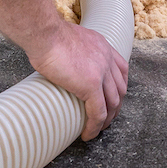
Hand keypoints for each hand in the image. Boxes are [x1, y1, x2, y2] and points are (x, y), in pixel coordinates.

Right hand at [29, 21, 128, 139]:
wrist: (45, 34)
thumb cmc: (47, 34)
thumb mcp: (69, 37)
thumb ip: (74, 49)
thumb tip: (63, 59)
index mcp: (102, 45)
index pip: (121, 69)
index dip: (119, 86)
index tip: (112, 97)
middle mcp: (106, 58)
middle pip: (120, 88)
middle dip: (115, 106)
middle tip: (107, 117)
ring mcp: (101, 72)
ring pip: (112, 103)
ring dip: (107, 119)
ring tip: (97, 129)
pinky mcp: (91, 86)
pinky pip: (98, 113)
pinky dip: (95, 126)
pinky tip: (88, 134)